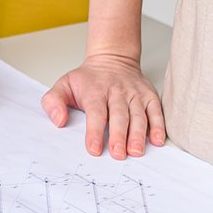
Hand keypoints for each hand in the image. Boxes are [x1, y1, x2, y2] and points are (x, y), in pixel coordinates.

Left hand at [43, 51, 166, 159]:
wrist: (112, 59)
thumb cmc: (88, 79)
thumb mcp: (64, 85)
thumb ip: (53, 102)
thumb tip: (59, 121)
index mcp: (95, 90)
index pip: (96, 112)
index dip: (95, 131)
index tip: (94, 148)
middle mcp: (117, 91)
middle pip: (119, 115)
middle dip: (119, 136)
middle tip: (118, 154)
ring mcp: (135, 94)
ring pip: (138, 115)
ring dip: (138, 134)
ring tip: (136, 151)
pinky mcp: (149, 96)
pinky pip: (156, 111)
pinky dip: (158, 125)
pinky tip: (157, 140)